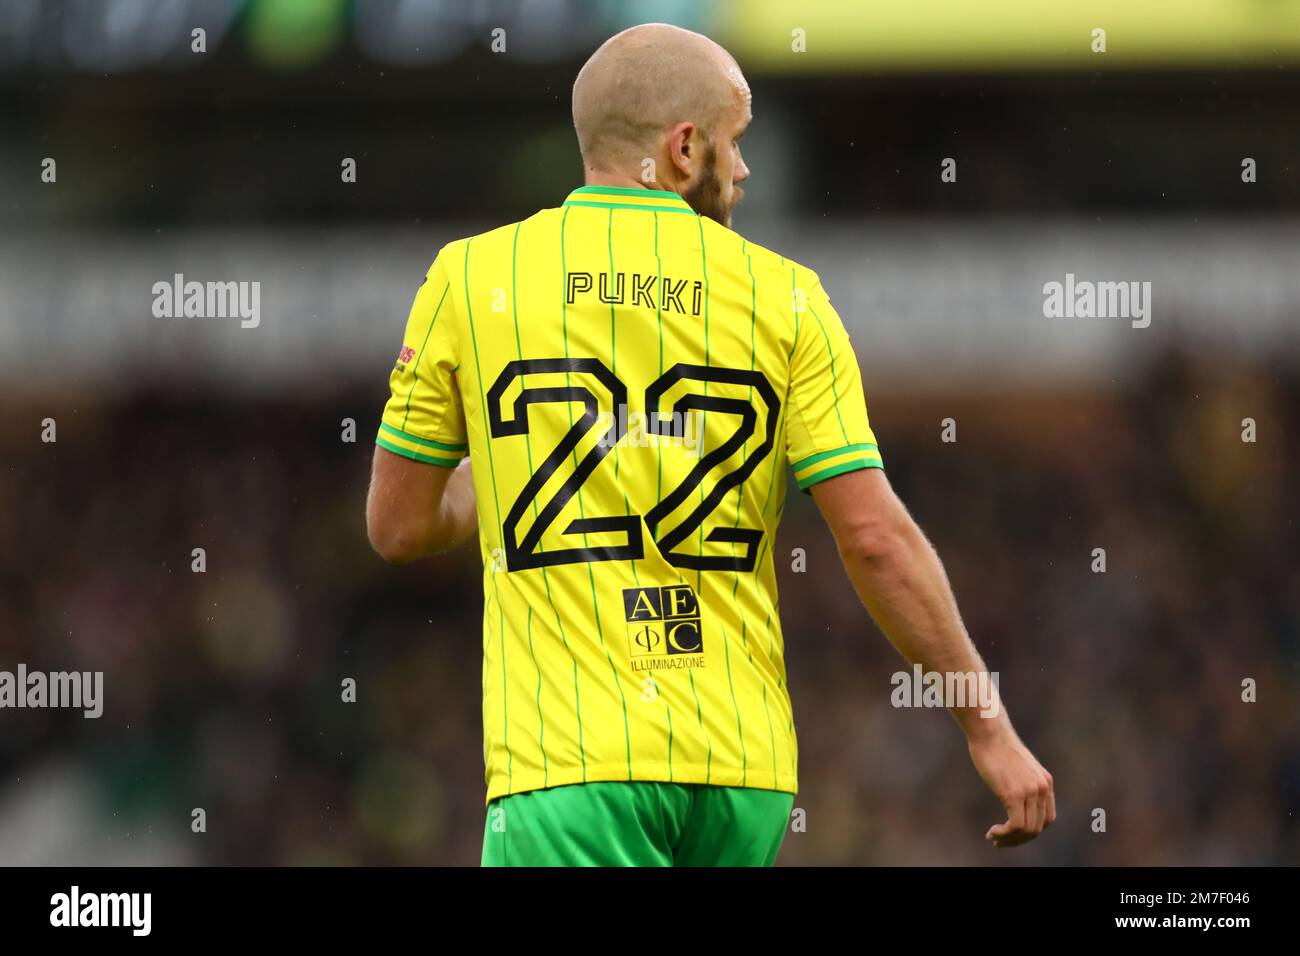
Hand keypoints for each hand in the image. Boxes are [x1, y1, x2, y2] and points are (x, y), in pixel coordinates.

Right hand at [967, 726, 1054, 846]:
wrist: (989, 731)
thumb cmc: (995, 745)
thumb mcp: (1016, 765)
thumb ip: (1020, 779)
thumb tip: (1011, 789)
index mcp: (1045, 782)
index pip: (1047, 818)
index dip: (1031, 830)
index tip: (1012, 832)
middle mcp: (1042, 788)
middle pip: (1038, 828)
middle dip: (1019, 840)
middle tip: (999, 841)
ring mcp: (1030, 791)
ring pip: (1028, 830)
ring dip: (1010, 840)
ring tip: (993, 838)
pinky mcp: (1014, 794)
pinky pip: (1016, 826)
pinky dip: (1004, 834)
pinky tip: (992, 832)